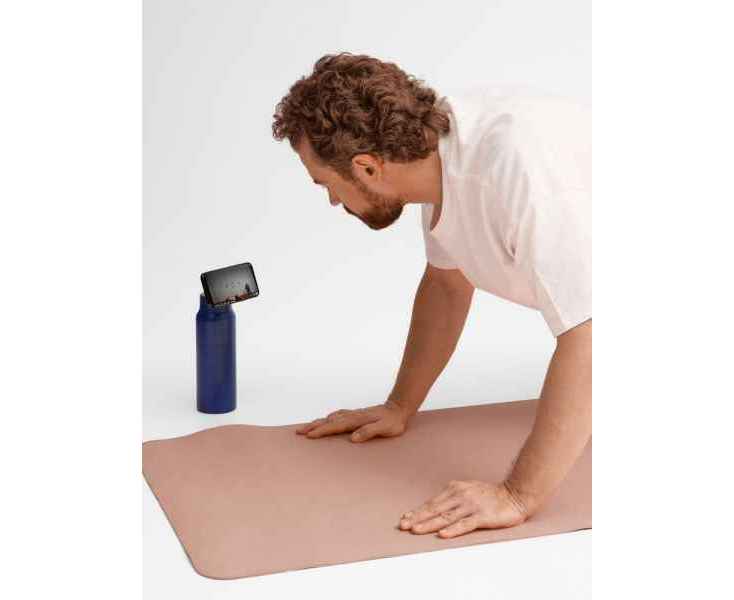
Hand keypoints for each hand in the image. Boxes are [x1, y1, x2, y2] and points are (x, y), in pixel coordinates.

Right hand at [295, 399, 410, 442]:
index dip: (321, 431)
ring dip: (318, 422)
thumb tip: (353, 438)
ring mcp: (353, 414)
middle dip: (313, 426)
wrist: (399, 407)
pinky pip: (338, 416)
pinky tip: (327, 419)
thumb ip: (369, 432)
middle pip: (328, 421)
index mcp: (356, 420)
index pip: (335, 426)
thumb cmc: (393, 421)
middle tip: (298, 432)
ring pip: (331, 418)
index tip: (309, 436)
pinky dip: (328, 418)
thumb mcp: (385, 428)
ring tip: (306, 428)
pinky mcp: (356, 415)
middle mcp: (352, 416)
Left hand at [398, 480, 528, 537]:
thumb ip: (452, 497)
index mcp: (455, 489)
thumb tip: (434, 506)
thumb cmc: (490, 495)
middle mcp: (461, 496)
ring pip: (446, 517)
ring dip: (429, 524)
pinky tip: (443, 534)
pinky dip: (453, 529)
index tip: (405, 519)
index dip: (418, 511)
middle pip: (435, 509)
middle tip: (403, 526)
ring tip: (416, 530)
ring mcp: (471, 506)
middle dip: (418, 518)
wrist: (515, 494)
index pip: (433, 502)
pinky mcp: (482, 516)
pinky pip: (465, 524)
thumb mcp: (467, 490)